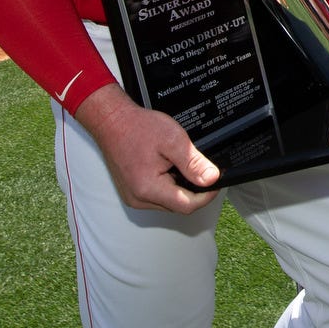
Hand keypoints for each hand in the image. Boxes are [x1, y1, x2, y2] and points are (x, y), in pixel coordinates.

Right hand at [76, 85, 220, 213]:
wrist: (112, 121)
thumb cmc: (137, 128)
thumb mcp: (173, 141)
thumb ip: (194, 163)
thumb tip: (212, 178)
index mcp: (149, 189)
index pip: (187, 206)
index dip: (206, 196)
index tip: (216, 182)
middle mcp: (139, 199)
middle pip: (178, 205)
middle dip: (194, 190)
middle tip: (200, 168)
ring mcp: (134, 197)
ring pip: (168, 202)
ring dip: (180, 188)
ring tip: (179, 165)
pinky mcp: (132, 192)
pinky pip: (157, 196)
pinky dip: (168, 185)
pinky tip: (168, 168)